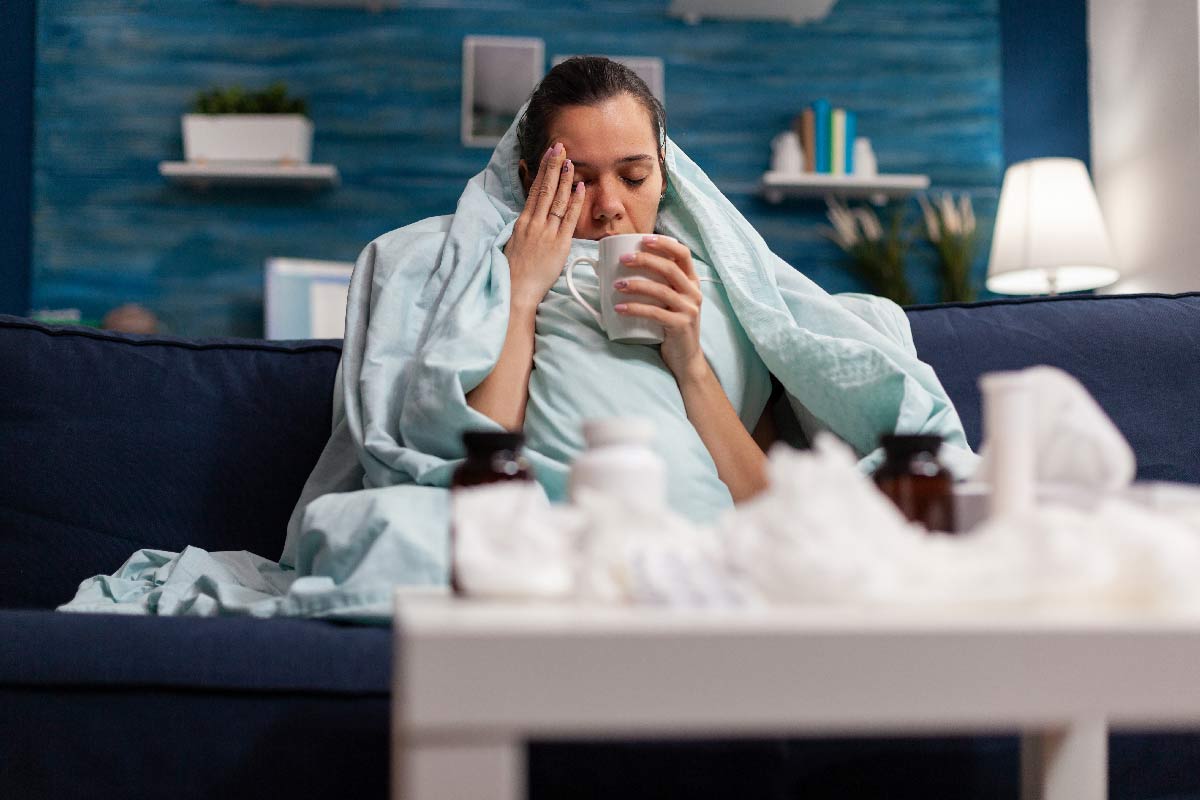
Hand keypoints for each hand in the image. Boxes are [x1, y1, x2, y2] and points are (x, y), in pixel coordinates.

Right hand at [503, 142, 584, 308]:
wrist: (516, 290)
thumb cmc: (514, 273)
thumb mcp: (515, 245)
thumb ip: (526, 230)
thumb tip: (532, 220)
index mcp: (522, 223)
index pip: (534, 191)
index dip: (542, 172)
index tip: (548, 156)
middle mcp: (533, 224)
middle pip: (544, 189)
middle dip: (553, 166)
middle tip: (560, 147)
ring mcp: (546, 233)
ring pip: (556, 200)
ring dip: (564, 179)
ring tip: (570, 160)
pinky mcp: (558, 245)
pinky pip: (568, 218)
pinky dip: (575, 202)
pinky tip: (580, 187)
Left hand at [613, 235, 706, 381]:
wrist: (686, 358)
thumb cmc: (672, 326)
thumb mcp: (671, 302)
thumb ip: (659, 285)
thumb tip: (625, 268)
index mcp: (692, 282)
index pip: (683, 254)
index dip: (664, 243)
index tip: (644, 239)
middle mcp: (694, 293)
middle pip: (670, 268)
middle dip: (645, 260)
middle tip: (623, 259)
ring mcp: (689, 309)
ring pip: (661, 290)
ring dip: (636, 284)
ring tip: (616, 284)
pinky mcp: (680, 325)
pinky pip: (654, 313)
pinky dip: (635, 308)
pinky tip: (619, 308)